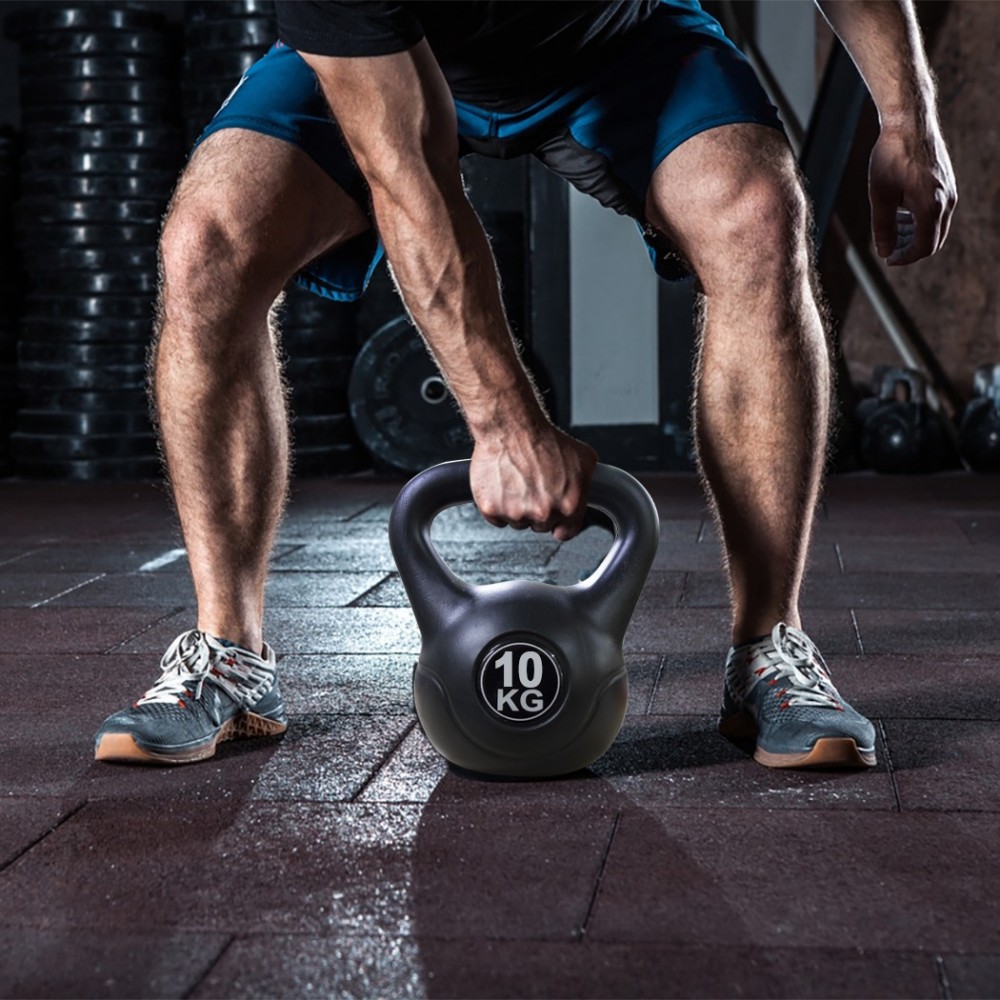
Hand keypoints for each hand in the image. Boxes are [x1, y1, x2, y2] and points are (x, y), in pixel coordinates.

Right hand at [470, 426, 597, 540]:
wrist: (511, 425)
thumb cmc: (544, 439)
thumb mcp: (584, 459)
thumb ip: (587, 485)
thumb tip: (593, 492)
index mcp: (569, 506)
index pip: (565, 532)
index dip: (559, 522)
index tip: (553, 516)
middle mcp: (543, 513)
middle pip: (539, 526)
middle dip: (537, 510)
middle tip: (532, 485)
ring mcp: (515, 513)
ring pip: (517, 522)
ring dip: (516, 508)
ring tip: (516, 480)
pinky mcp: (491, 509)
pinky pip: (495, 518)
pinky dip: (496, 505)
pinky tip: (502, 485)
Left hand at [868, 121, 956, 265]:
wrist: (909, 122)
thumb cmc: (891, 156)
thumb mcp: (880, 196)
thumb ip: (883, 228)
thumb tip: (885, 253)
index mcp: (930, 206)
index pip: (924, 247)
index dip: (905, 258)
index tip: (887, 258)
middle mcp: (946, 200)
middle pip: (933, 240)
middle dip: (910, 249)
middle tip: (888, 248)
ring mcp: (949, 191)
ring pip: (936, 227)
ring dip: (914, 235)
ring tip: (892, 232)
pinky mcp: (947, 183)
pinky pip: (937, 212)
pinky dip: (920, 221)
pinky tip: (901, 216)